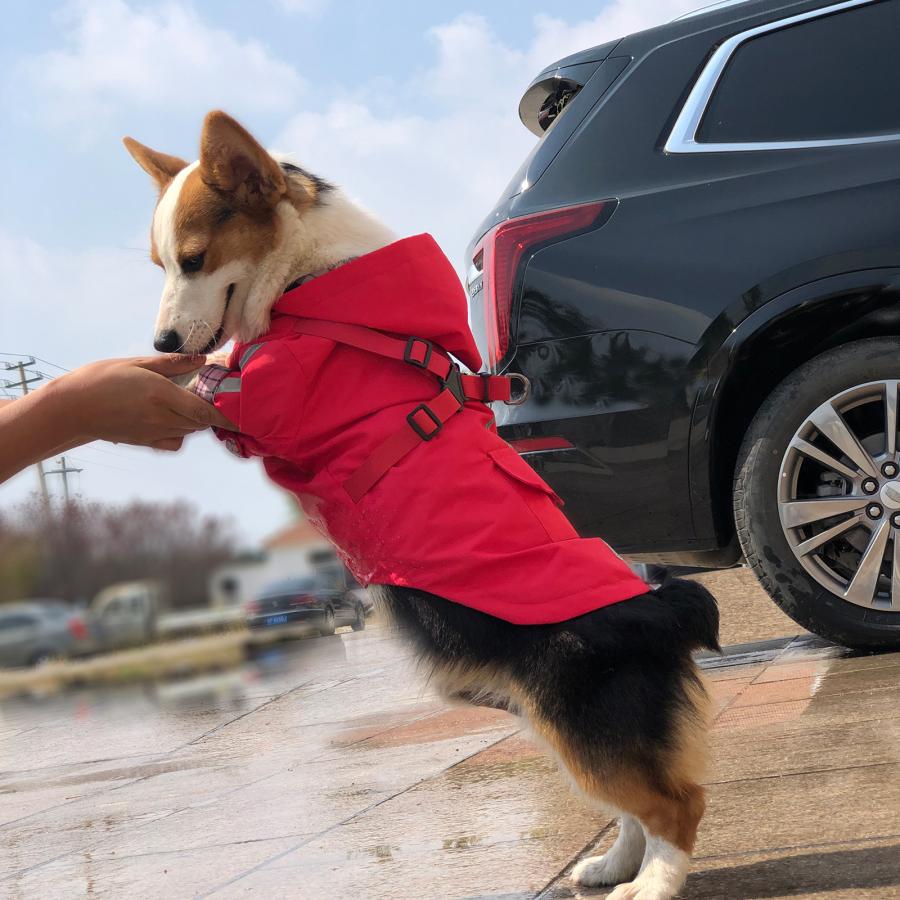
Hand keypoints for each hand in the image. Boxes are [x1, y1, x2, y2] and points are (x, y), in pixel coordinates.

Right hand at [49, 355, 235, 450]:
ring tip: (199, 403)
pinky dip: (183, 432)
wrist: (72, 408)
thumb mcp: (137, 363)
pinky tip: (176, 418)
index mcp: (162, 395)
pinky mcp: (146, 442)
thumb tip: (202, 358)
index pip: (205, 411)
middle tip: (221, 397)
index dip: (228, 414)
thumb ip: (172, 364)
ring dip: (200, 420)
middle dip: (215, 411)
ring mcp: (154, 433)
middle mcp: (162, 417)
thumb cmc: (101, 379)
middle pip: (202, 421)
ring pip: (191, 430)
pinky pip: (176, 441)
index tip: (244, 413)